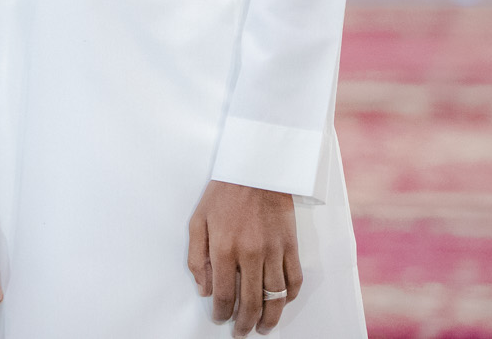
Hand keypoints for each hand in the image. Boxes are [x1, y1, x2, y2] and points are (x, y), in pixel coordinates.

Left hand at [187, 180, 300, 335]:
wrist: (255, 169)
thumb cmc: (223, 193)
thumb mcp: (198, 221)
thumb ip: (197, 257)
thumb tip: (204, 289)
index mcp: (224, 249)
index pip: (224, 295)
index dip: (222, 313)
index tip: (221, 320)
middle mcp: (250, 254)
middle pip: (251, 302)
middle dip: (246, 324)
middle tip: (242, 332)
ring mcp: (274, 251)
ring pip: (276, 298)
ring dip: (270, 318)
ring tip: (263, 327)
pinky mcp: (290, 246)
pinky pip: (294, 280)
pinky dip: (289, 297)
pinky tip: (281, 303)